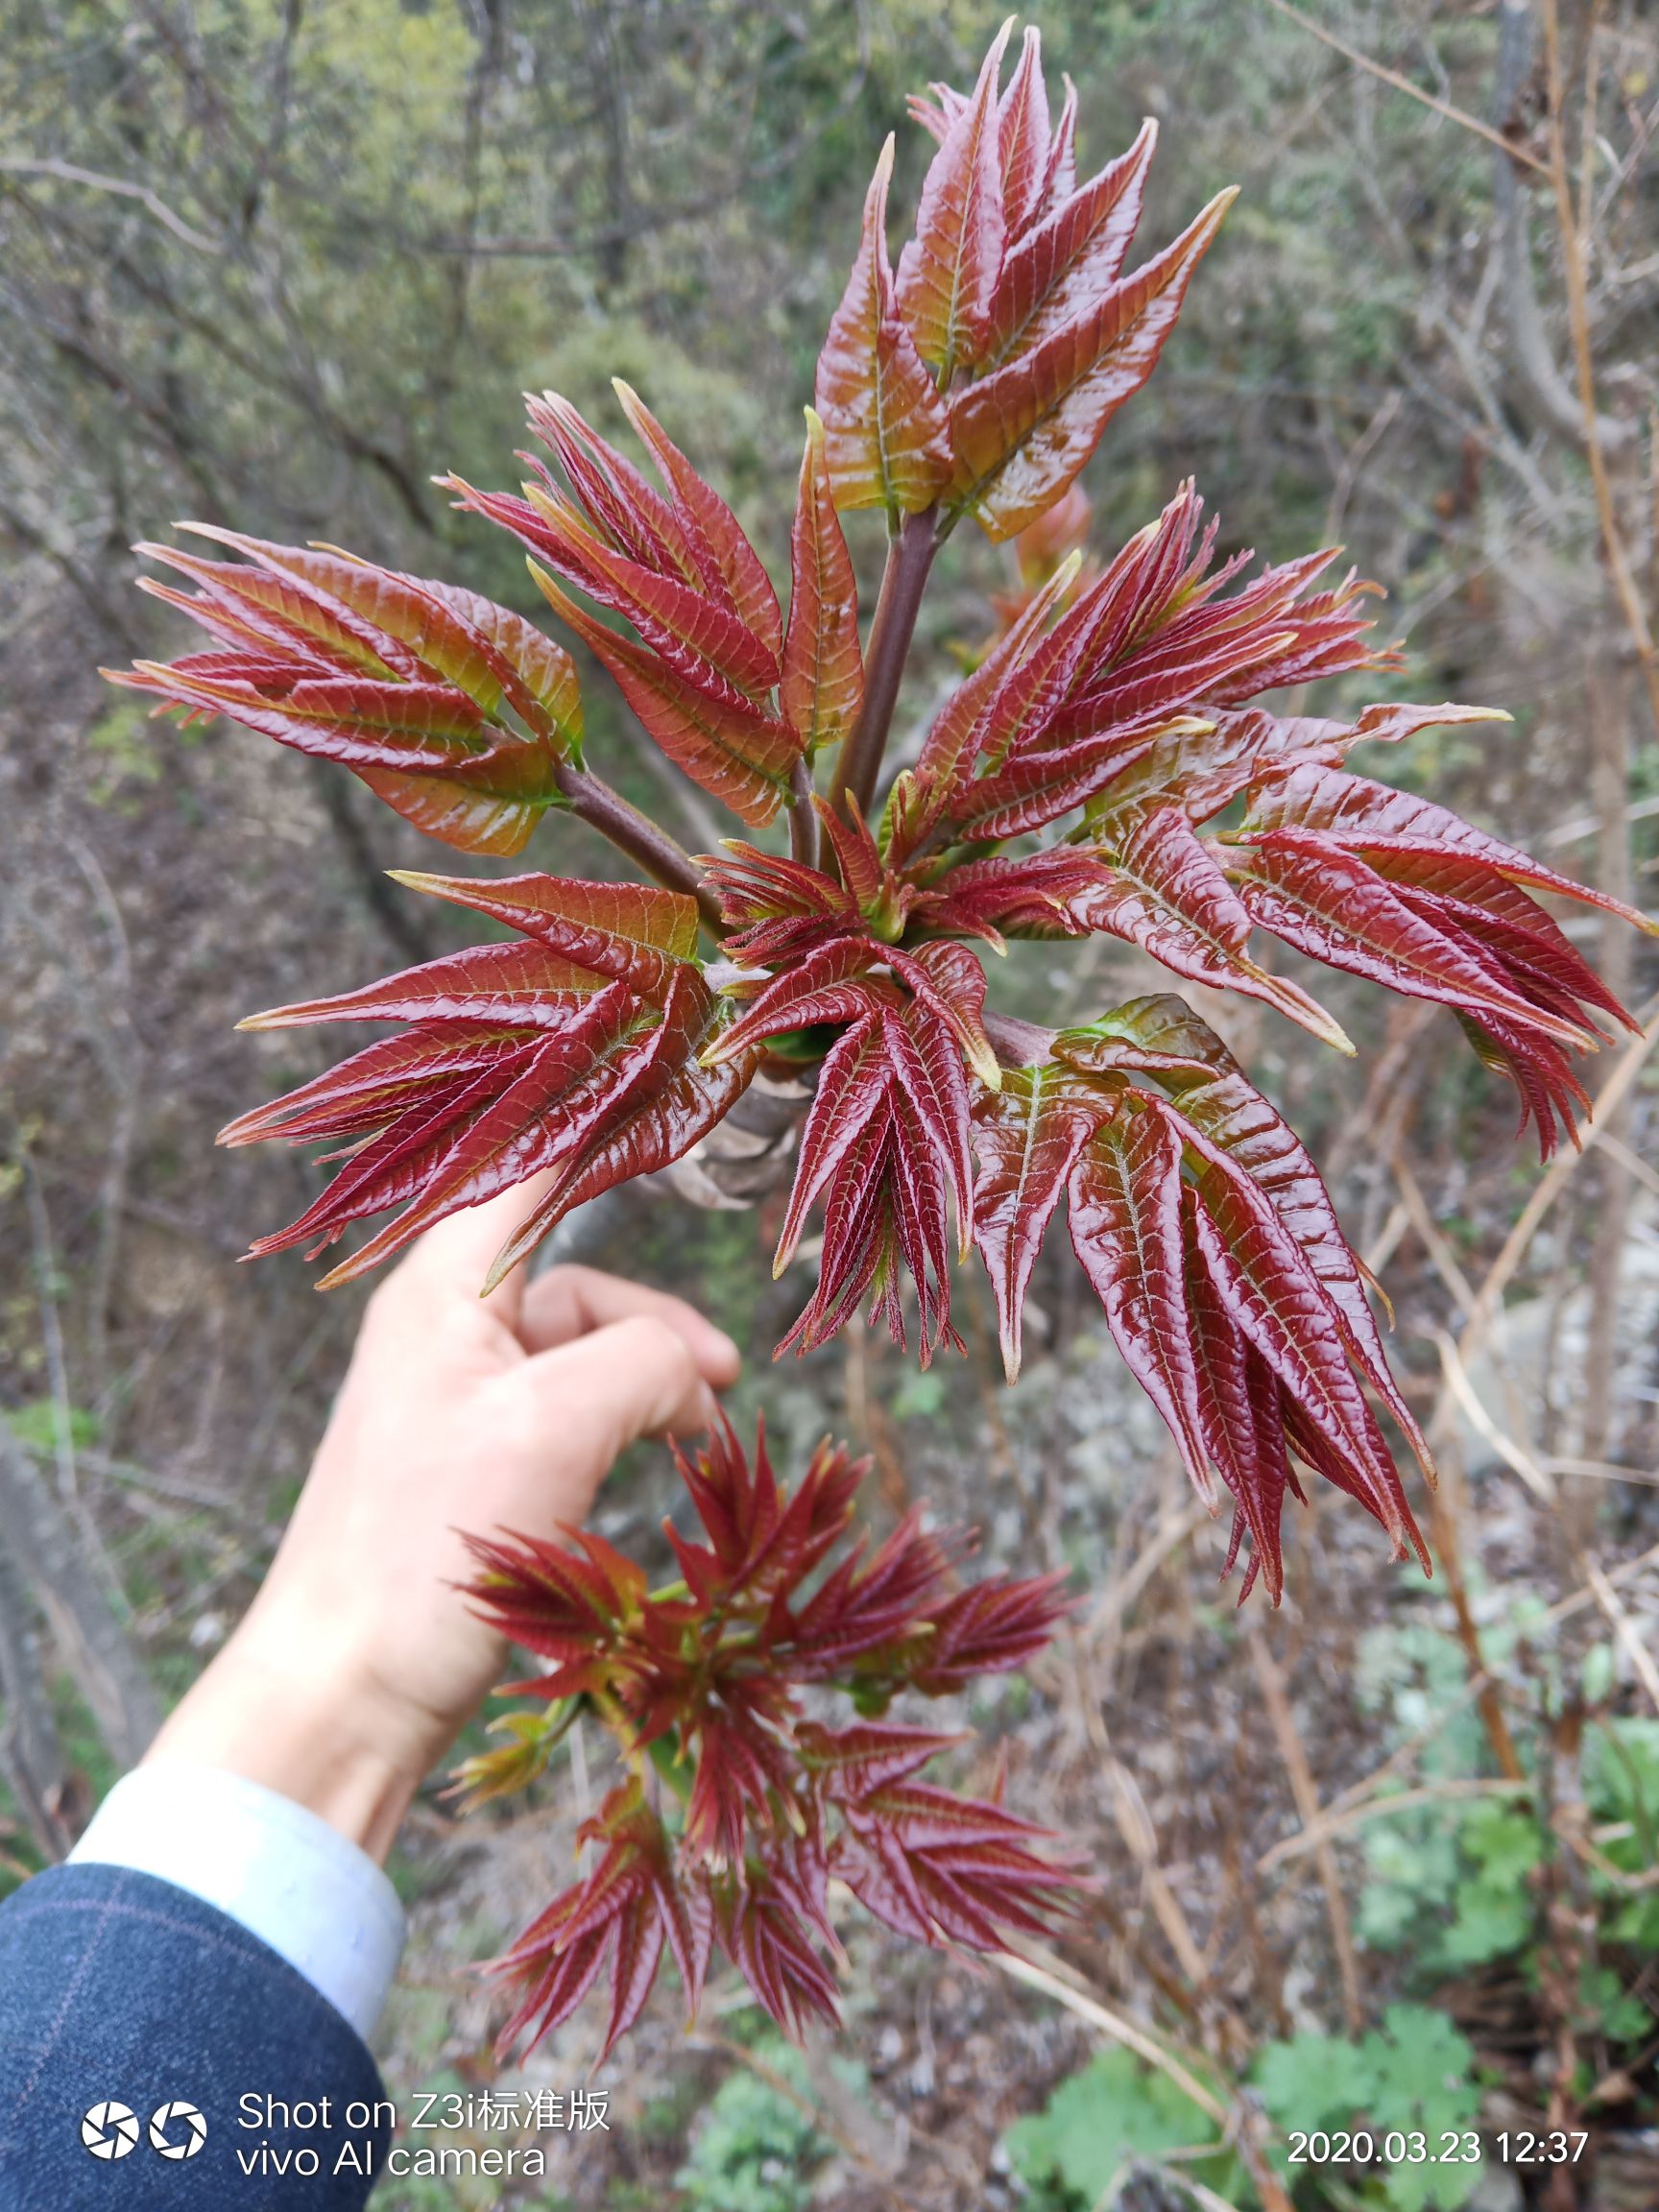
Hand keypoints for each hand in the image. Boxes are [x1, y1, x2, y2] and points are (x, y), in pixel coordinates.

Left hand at [142, 1177, 740, 1858]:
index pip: (531, 1173)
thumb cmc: (426, 1541)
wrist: (347, 1690)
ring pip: (582, 1359)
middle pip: (577, 1284)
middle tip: (721, 1387)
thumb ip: (642, 1361)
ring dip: (645, 1392)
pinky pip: (566, 1418)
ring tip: (696, 1447)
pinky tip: (647, 1477)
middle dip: (655, 1329)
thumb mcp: (555, 1428)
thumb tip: (690, 1367)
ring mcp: (458, 1399)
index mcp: (442, 1289)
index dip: (601, 1136)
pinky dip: (617, 1436)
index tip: (670, 1102)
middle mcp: (444, 1328)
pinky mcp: (475, 1464)